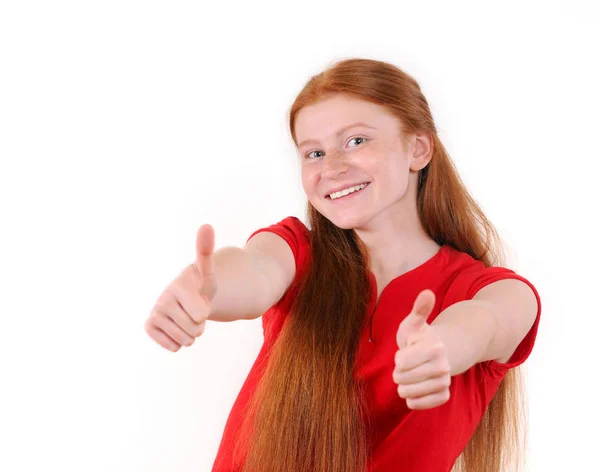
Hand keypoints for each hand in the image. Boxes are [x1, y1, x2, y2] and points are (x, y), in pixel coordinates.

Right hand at [145, 224, 217, 351]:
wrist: (187, 296)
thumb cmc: (200, 284)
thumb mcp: (208, 272)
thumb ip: (207, 252)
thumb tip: (206, 225)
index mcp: (178, 287)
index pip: (201, 316)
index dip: (206, 311)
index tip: (199, 298)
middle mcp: (162, 299)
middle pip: (195, 330)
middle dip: (200, 324)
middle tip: (194, 309)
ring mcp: (154, 313)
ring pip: (186, 341)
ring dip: (191, 333)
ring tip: (186, 316)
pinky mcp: (149, 326)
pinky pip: (173, 347)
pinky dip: (179, 341)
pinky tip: (176, 326)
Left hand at [393, 289, 450, 409]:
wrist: (438, 352)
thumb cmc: (419, 337)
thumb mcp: (414, 322)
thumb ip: (419, 309)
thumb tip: (427, 292)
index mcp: (434, 346)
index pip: (401, 361)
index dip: (398, 358)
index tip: (405, 352)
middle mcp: (442, 365)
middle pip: (403, 378)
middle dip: (398, 373)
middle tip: (403, 367)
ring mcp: (444, 380)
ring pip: (411, 393)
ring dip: (403, 387)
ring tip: (405, 379)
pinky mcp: (444, 394)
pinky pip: (425, 404)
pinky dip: (415, 401)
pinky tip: (412, 393)